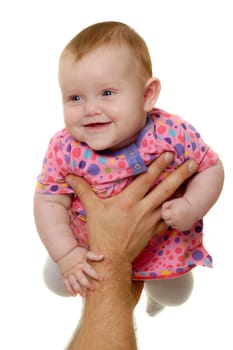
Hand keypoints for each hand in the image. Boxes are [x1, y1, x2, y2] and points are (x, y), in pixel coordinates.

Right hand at [57, 246, 103, 296]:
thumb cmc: (75, 252)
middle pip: (82, 279)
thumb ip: (94, 256)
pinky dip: (70, 290)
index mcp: (82, 264)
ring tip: (84, 295)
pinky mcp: (64, 276)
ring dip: (79, 290)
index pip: (90, 270)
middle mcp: (75, 270)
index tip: (101, 279)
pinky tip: (74, 295)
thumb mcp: (85, 253)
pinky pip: (66, 285)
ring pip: (74, 283)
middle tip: (92, 289)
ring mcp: (69, 274)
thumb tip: (103, 256)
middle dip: (87, 285)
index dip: (96, 275)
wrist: (63, 251)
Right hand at [66, 153, 197, 264]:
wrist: (111, 258)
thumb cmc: (101, 232)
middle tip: (192, 163)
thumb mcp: (91, 209)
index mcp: (128, 201)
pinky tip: (185, 202)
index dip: (158, 165)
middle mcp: (143, 208)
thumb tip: (68, 176)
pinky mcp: (154, 230)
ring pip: (171, 202)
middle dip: (180, 174)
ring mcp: (151, 220)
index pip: (146, 179)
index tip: (169, 154)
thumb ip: (83, 190)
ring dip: (182, 190)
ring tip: (193, 179)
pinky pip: (170, 218)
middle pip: (165, 188)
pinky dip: (178, 209)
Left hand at [161, 197, 195, 230]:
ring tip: (177, 214)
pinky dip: (177, 223)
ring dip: (172, 220)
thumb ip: (164, 206)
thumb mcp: (172, 201)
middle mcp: (177, 221)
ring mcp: (180, 226)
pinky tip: (180, 218)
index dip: (165, 210)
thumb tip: (161, 213)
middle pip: (166, 221)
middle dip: (168, 216)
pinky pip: (176, 227)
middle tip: (173, 210)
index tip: (170, 206)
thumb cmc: (182, 202)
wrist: (195, 206)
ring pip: (171, 224)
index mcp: (173, 214)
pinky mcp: (183, 228)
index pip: (163, 215)